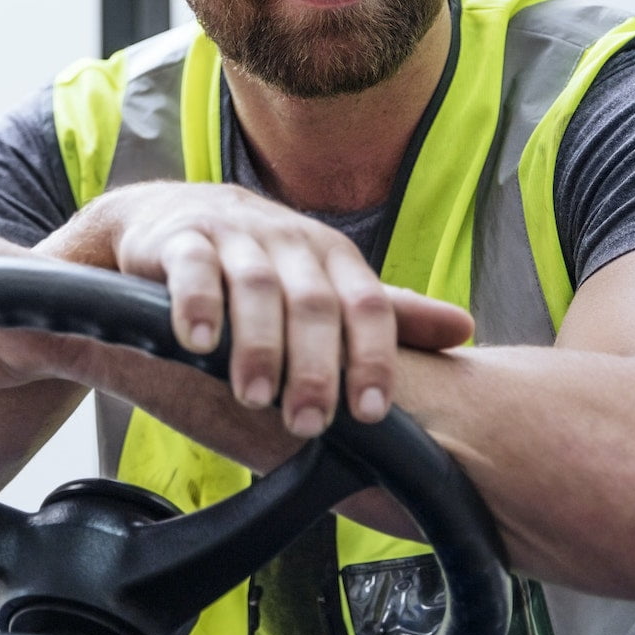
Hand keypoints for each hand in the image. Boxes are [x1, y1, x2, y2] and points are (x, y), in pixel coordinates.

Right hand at [68, 183, 472, 437]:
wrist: (170, 213)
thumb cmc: (258, 260)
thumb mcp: (324, 281)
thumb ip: (387, 310)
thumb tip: (464, 329)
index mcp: (332, 255)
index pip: (368, 304)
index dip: (374, 357)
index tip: (371, 412)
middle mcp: (290, 241)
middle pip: (314, 303)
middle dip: (314, 366)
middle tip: (307, 421)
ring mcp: (235, 236)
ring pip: (257, 287)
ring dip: (259, 344)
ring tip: (254, 396)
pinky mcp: (181, 238)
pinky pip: (192, 267)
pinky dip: (197, 304)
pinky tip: (198, 343)